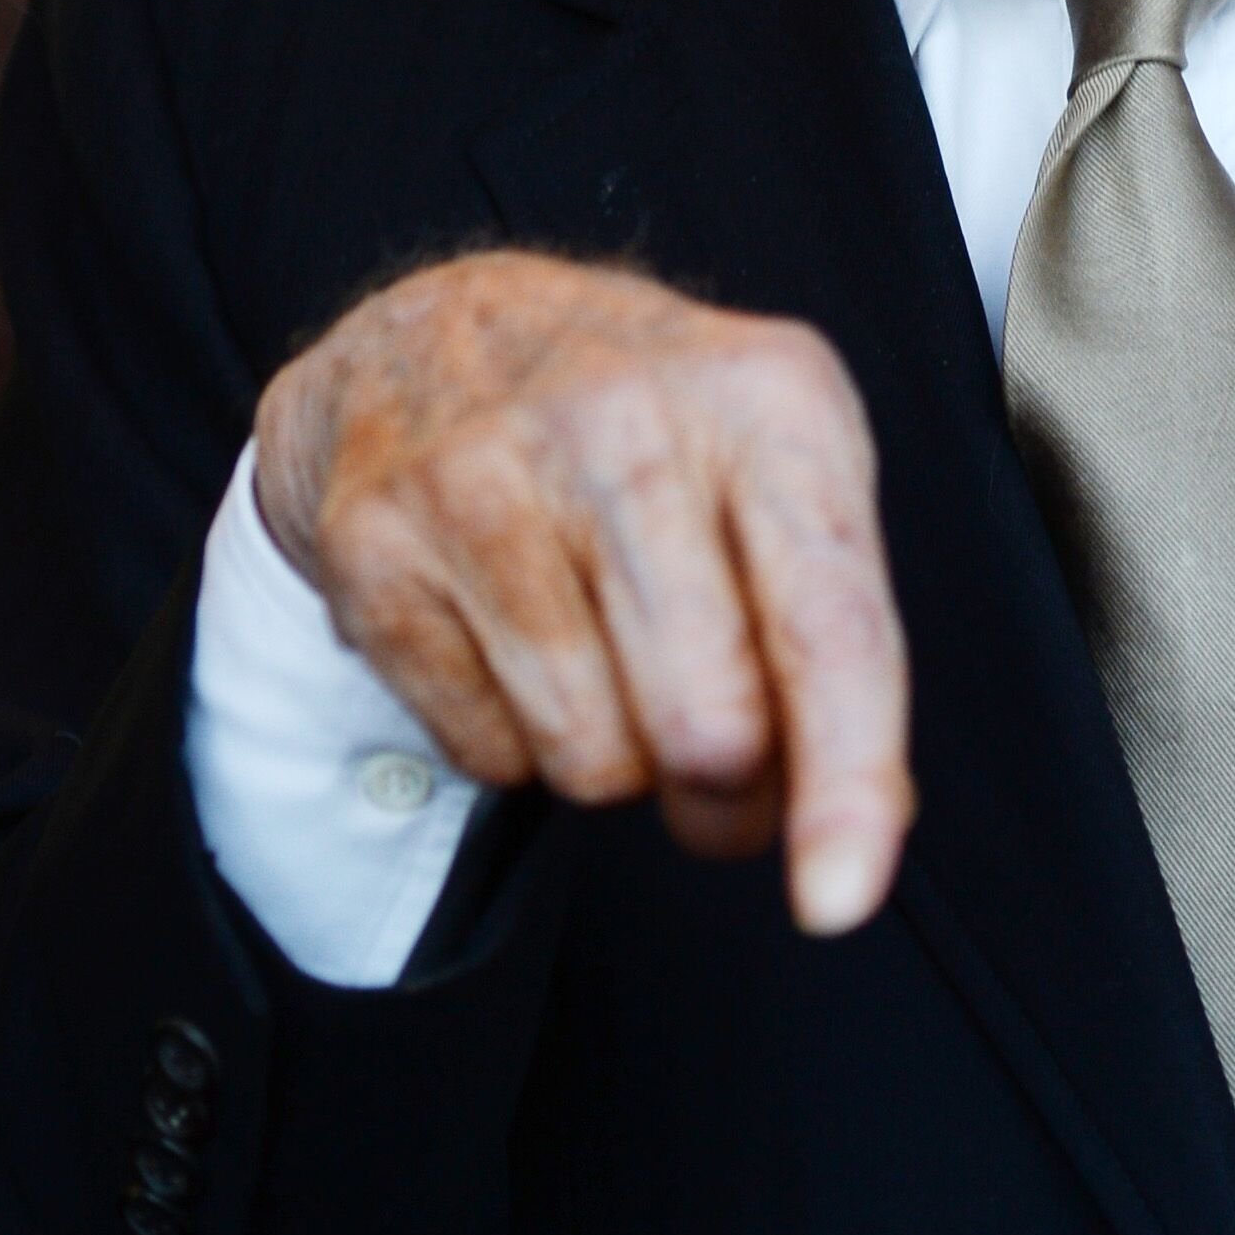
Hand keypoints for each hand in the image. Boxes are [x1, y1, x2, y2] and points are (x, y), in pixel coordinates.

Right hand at [252, 251, 912, 934]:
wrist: (442, 332)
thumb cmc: (656, 430)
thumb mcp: (785, 473)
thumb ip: (840, 635)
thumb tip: (859, 824)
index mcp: (767, 399)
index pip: (829, 624)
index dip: (847, 778)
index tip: (838, 902)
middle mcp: (627, 421)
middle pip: (707, 727)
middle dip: (725, 797)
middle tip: (716, 762)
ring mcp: (484, 474)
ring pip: (591, 759)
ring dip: (614, 763)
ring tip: (604, 660)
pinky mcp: (375, 541)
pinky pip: (486, 753)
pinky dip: (515, 741)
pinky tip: (512, 638)